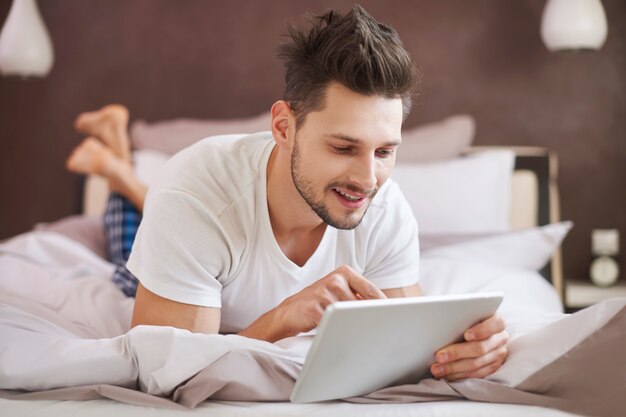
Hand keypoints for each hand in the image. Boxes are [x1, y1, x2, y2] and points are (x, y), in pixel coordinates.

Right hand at [239, 265, 385, 341]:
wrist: (288, 314)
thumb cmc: (319, 305)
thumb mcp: (339, 294)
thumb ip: (359, 297)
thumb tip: (387, 311)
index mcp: (345, 272)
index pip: (373, 292)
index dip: (385, 309)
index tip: (395, 321)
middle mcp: (335, 279)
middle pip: (364, 306)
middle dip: (370, 321)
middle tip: (378, 333)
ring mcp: (325, 292)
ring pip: (351, 317)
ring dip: (353, 329)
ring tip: (349, 333)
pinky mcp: (316, 308)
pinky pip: (336, 325)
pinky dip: (339, 333)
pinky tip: (335, 335)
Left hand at [430, 314, 508, 380]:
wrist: (476, 333)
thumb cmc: (467, 321)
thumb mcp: (467, 316)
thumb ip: (461, 319)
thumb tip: (440, 322)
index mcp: (497, 322)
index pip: (495, 324)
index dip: (481, 330)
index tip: (466, 335)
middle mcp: (500, 338)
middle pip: (480, 348)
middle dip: (457, 353)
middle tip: (439, 356)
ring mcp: (498, 355)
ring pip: (476, 364)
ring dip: (453, 367)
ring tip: (437, 368)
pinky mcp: (492, 368)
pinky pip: (475, 375)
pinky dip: (458, 375)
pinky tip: (446, 374)